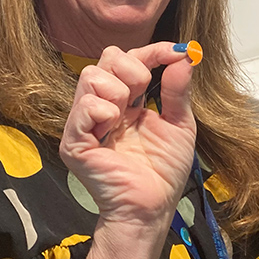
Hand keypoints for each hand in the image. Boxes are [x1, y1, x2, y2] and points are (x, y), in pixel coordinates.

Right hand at [59, 42, 196, 231]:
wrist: (151, 208)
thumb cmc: (163, 171)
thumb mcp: (180, 123)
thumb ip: (179, 89)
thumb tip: (184, 56)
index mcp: (127, 100)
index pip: (130, 58)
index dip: (153, 50)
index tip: (176, 52)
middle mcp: (103, 105)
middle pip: (106, 58)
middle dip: (133, 69)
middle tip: (144, 95)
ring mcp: (85, 122)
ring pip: (91, 76)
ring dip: (118, 91)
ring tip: (126, 118)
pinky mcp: (74, 142)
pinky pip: (84, 107)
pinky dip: (103, 111)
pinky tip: (112, 128)